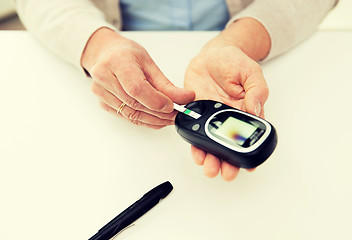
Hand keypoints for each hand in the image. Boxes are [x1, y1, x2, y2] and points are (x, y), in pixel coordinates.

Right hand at [81, 28, 194, 128]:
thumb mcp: (148, 62)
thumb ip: (166, 84)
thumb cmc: (125, 54)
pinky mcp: (103, 104)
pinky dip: (145, 121)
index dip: (156, 101)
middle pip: (135, 104)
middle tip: (178, 113)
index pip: (136, 88)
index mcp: (117, 62)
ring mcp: (102, 93)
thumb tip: (186, 98)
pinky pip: (127, 118)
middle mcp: (104, 78)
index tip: (173, 105)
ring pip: (132, 115)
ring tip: (170, 117)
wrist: (104, 54)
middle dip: (160, 113)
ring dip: (155, 120)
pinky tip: (157, 118)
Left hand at [184, 18, 270, 180]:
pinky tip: (196, 151)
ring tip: (209, 167)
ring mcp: (211, 118)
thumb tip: (254, 110)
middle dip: (227, 162)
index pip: (248, 137)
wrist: (211, 55)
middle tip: (226, 172)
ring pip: (211, 143)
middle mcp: (228, 118)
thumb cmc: (234, 62)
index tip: (248, 167)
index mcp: (245, 111)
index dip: (248, 154)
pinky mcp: (197, 113)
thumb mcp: (251, 73)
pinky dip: (195, 142)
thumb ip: (256, 91)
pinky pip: (195, 130)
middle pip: (229, 146)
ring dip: (210, 157)